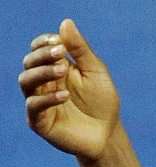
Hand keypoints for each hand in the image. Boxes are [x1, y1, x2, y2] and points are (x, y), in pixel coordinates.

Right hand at [18, 18, 119, 160]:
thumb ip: (80, 50)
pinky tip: (65, 95)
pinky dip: (47, 98)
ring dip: (42, 72)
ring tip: (63, 71)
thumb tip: (65, 22)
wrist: (108, 134)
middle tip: (62, 54)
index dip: (44, 43)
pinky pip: (34, 106)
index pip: (38, 49)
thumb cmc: (102, 102)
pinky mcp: (40, 121)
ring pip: (26, 81)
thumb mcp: (95, 72)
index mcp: (54, 68)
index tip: (59, 41)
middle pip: (29, 62)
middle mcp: (43, 83)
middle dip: (43, 55)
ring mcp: (39, 101)